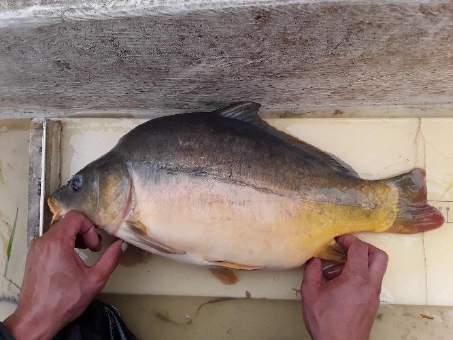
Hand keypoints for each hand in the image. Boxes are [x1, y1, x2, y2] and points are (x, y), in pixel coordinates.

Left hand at [3, 211, 124, 339]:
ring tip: (84, 254)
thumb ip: (111, 259)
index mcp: (57, 243)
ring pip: (60, 231)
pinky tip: (72, 260)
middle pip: (68, 223)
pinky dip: (65, 245)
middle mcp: (43, 242)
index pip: (75, 217)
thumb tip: (121, 246)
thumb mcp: (94, 280)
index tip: (94, 245)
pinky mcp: (34, 256)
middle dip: (85, 233)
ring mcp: (37, 249)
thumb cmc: (62, 302)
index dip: (90, 228)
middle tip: (93, 249)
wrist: (37, 319)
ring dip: (75, 238)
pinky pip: (52, 240)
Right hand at [301, 235, 387, 339]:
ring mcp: (374, 295)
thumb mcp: (310, 293)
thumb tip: (314, 261)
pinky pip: (371, 281)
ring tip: (338, 269)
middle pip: (379, 256)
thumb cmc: (326, 323)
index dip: (348, 240)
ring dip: (361, 262)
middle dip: (364, 247)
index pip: (359, 249)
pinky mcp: (372, 304)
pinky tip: (340, 284)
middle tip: (347, 247)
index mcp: (356, 279)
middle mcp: (370, 285)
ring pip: (376, 269)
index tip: (338, 239)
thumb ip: (312, 271)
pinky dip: (360, 275)